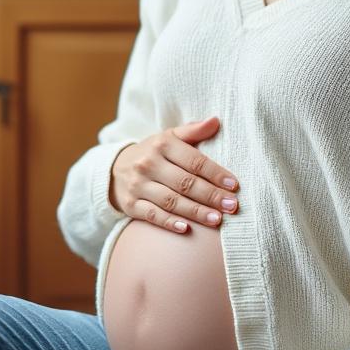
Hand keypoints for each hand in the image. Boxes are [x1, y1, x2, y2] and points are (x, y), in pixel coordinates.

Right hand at [109, 116, 238, 233]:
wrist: (115, 168)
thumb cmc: (153, 153)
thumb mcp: (169, 137)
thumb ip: (193, 131)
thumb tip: (216, 121)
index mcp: (161, 145)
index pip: (194, 161)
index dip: (215, 173)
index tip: (234, 185)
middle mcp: (148, 164)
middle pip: (185, 183)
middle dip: (210, 195)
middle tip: (232, 206)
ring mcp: (138, 185)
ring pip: (171, 201)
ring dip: (195, 212)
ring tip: (217, 219)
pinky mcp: (130, 204)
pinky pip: (152, 215)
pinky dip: (169, 222)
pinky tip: (187, 229)